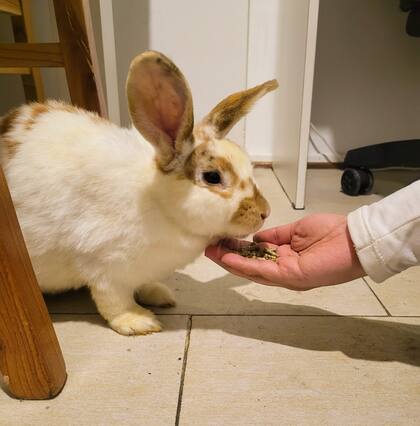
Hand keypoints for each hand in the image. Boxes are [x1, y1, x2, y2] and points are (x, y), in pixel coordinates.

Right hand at [205, 214, 364, 290]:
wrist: (353, 240)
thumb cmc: (329, 232)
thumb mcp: (296, 230)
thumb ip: (275, 235)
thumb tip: (255, 237)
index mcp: (284, 257)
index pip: (255, 255)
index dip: (237, 249)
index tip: (219, 241)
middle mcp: (281, 269)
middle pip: (249, 265)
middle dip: (227, 257)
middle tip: (208, 249)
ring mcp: (284, 275)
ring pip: (251, 270)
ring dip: (230, 262)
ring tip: (211, 253)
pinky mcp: (289, 276)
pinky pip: (262, 271)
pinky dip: (244, 265)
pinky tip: (228, 258)